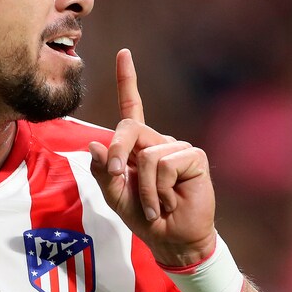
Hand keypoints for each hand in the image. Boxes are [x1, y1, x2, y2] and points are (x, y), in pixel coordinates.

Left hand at [88, 49, 216, 265]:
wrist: (172, 238)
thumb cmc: (144, 216)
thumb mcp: (115, 196)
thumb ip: (104, 172)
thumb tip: (97, 145)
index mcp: (139, 145)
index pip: (132, 106)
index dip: (128, 80)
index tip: (124, 53)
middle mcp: (159, 140)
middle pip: (129, 128)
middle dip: (119, 155)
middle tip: (122, 180)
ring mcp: (178, 147)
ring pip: (147, 155)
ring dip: (145, 188)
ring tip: (156, 204)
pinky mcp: (194, 157)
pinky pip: (164, 164)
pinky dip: (160, 190)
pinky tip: (170, 202)